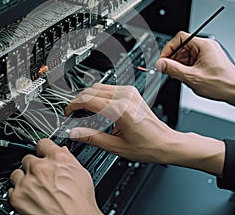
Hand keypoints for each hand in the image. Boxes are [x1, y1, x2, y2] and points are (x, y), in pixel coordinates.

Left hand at [9, 139, 101, 214]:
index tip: (42, 153)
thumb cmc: (80, 201)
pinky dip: (18, 193)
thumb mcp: (81, 173)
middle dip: (33, 166)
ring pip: (17, 172)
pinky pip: (11, 190)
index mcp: (57, 158)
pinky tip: (28, 197)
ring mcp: (28, 182)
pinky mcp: (18, 197)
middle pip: (28, 158)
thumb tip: (63, 152)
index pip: (43, 143)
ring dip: (23, 179)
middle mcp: (41, 167)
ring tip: (33, 188)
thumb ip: (69, 159)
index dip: (43, 149)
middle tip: (40, 176)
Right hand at [65, 83, 224, 176]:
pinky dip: (98, 94)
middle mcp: (125, 97)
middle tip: (73, 113)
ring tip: (83, 110)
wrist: (166, 142)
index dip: (74, 105)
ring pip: (99, 87)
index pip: (89, 100)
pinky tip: (96, 106)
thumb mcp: (117, 147)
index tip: (68, 112)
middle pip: (92, 90)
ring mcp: (129, 92)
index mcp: (121, 110)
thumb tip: (74, 133)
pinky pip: (108, 87)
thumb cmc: (148, 146)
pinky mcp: (131, 91)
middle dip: (79, 100)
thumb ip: (92, 138)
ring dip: (88, 96)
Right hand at [155, 31, 234, 104]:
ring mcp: (207, 54)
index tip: (163, 59)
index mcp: (203, 45)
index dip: (168, 48)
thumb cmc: (222, 83)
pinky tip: (186, 77)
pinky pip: (190, 61)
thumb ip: (173, 69)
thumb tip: (160, 64)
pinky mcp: (207, 61)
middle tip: (168, 69)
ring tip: (179, 75)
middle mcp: (206, 47)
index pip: (179, 38)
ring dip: (179, 65)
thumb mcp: (192, 77)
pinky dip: (185, 68)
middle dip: (173, 59)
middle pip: (181, 47)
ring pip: (185, 55)